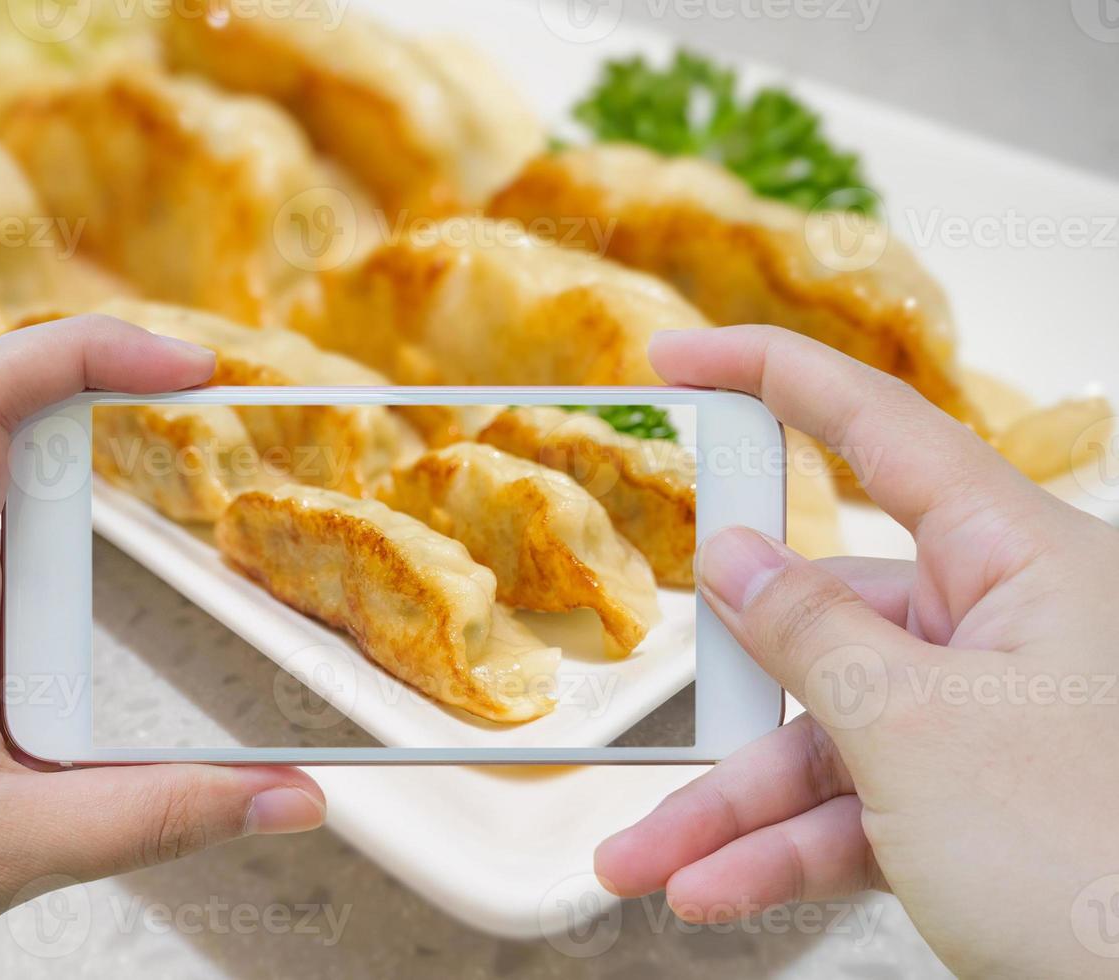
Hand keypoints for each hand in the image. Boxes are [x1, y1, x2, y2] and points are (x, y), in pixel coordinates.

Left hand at [0, 316, 325, 978]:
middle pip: (28, 497)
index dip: (90, 352)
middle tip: (50, 733)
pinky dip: (31, 673)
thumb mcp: (1, 852)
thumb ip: (160, 819)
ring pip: (20, 571)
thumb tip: (291, 798)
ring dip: (50, 665)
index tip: (194, 369)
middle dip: (81, 616)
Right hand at [594, 326, 1118, 978]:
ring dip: (736, 805)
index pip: (880, 428)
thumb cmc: (1099, 861)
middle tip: (654, 711)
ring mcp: (991, 719)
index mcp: (1024, 563)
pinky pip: (858, 806)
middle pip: (828, 620)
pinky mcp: (976, 800)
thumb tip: (733, 562)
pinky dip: (785, 848)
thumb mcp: (914, 731)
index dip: (770, 377)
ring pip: (828, 734)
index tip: (680, 358)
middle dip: (730, 694)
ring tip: (652, 859)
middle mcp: (1009, 627)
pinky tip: (718, 887)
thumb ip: (809, 633)